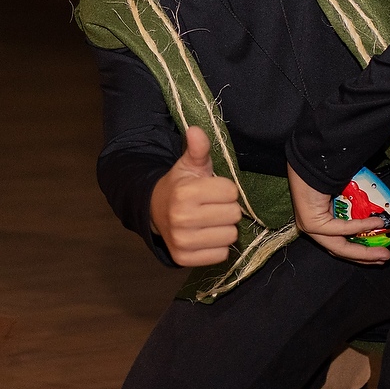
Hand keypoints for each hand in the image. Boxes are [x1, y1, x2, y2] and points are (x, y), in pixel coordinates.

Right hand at [149, 126, 242, 267]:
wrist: (156, 211)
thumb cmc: (180, 186)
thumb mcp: (189, 165)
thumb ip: (198, 148)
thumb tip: (196, 129)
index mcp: (185, 192)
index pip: (231, 191)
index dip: (225, 189)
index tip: (212, 190)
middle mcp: (182, 218)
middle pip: (234, 214)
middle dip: (226, 209)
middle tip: (211, 206)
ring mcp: (182, 241)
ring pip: (230, 236)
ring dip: (223, 228)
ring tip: (209, 221)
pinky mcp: (184, 258)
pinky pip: (221, 255)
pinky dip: (217, 246)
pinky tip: (205, 236)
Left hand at [287, 163, 389, 263]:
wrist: (310, 162)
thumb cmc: (327, 174)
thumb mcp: (346, 196)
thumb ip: (358, 209)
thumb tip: (382, 218)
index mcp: (317, 223)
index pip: (338, 245)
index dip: (359, 253)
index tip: (378, 256)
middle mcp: (311, 228)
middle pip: (340, 250)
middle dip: (364, 257)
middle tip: (385, 258)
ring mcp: (309, 227)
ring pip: (339, 247)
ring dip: (364, 252)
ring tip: (384, 253)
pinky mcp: (312, 223)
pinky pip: (341, 229)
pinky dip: (360, 226)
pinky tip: (376, 223)